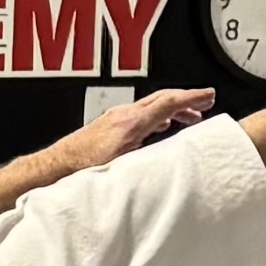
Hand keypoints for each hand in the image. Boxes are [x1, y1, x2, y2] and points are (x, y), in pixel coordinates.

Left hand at [0, 87, 218, 210]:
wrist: (55, 167)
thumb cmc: (83, 169)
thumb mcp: (123, 166)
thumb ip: (148, 159)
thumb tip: (172, 158)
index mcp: (131, 123)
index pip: (167, 102)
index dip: (191, 98)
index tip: (210, 95)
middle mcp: (123, 116)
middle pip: (161, 99)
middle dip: (186, 99)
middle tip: (206, 101)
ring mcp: (115, 119)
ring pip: (151, 107)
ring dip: (173, 109)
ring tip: (189, 116)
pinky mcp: (109, 126)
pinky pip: (141, 115)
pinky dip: (157, 116)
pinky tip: (159, 127)